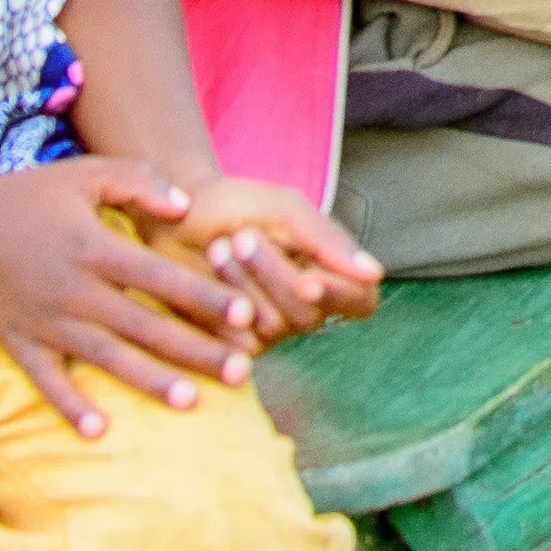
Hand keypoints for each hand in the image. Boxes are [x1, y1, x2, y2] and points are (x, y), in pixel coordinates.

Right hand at [0, 156, 267, 430]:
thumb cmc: (27, 193)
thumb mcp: (85, 173)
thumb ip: (139, 180)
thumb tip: (186, 208)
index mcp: (93, 247)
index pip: (160, 278)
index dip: (204, 297)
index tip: (245, 316)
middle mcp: (72, 289)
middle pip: (143, 325)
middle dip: (194, 349)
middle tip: (241, 371)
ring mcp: (43, 320)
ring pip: (105, 357)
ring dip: (149, 381)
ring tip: (191, 401)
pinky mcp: (15, 341)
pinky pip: (46, 380)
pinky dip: (69, 406)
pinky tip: (99, 431)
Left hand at [142, 174, 385, 345]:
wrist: (176, 216)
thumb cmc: (236, 206)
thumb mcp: (286, 209)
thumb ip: (328, 239)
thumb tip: (374, 272)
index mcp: (328, 271)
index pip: (361, 301)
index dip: (340, 296)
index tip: (309, 279)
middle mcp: (304, 306)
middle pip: (309, 314)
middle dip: (273, 274)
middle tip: (243, 237)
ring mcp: (268, 329)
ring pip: (273, 326)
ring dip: (243, 282)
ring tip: (220, 248)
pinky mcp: (231, 344)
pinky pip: (238, 340)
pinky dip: (221, 302)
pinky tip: (206, 276)